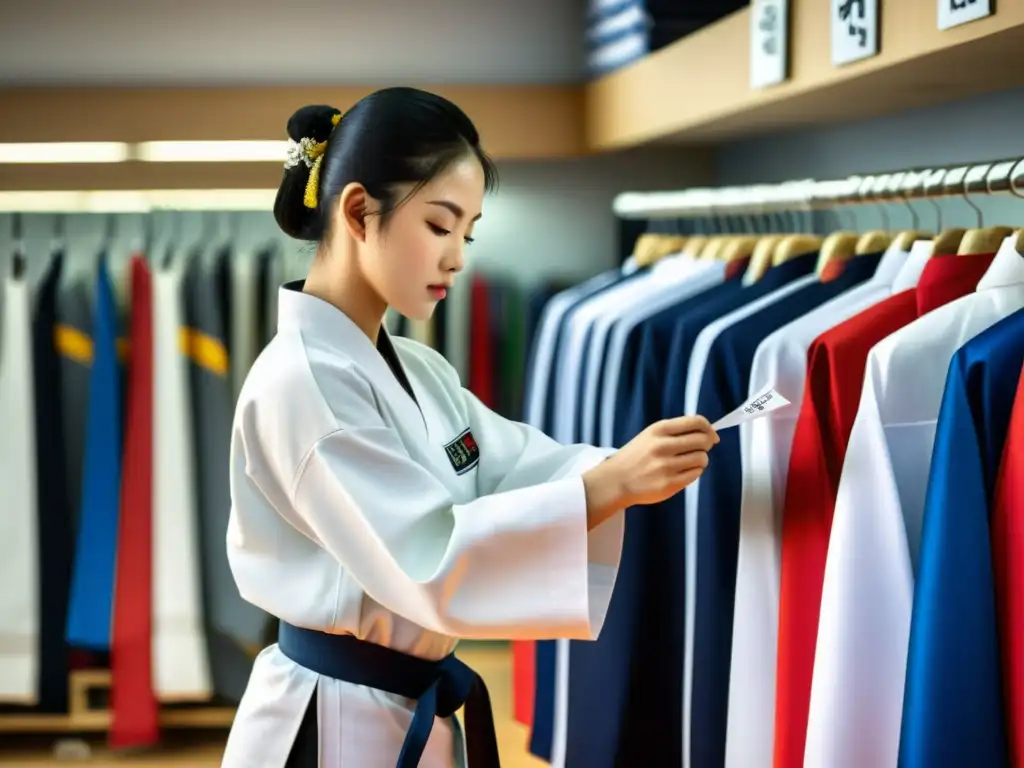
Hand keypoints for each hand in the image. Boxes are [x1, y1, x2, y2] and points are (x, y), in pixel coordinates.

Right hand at [582, 415, 718, 528]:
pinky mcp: (669, 484)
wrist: (616, 480)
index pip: (696, 422)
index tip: (711, 435)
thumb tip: (710, 434)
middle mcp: (663, 446)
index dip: (709, 428)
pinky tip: (683, 471)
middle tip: (700, 449)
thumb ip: (676, 432)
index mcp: (658, 429)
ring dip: (701, 460)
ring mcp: (666, 466)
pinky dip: (694, 471)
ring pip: (702, 459)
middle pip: (703, 440)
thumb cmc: (636, 456)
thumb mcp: (650, 435)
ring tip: (689, 462)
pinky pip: (696, 474)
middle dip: (707, 444)